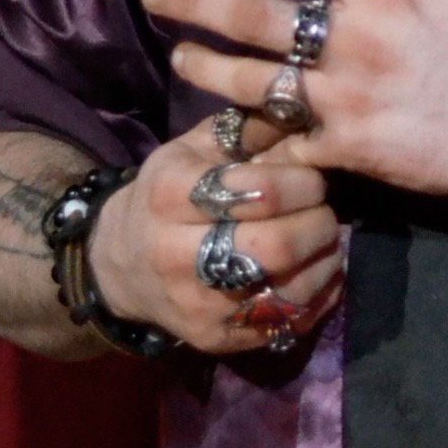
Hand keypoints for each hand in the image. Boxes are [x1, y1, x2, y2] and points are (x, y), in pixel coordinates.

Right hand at [85, 112, 343, 356]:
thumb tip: (307, 108)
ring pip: (288, 290)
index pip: (258, 190)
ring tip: (327, 243)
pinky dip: (318, 298)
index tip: (313, 178)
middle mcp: (177, 254)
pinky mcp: (216, 339)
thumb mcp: (193, 150)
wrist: (120, 266)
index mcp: (170, 195)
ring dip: (326, 263)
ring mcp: (198, 304)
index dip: (302, 182)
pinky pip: (286, 324)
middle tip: (326, 213)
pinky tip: (320, 275)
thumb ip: (248, 129)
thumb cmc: (166, 195)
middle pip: (277, 246)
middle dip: (318, 225)